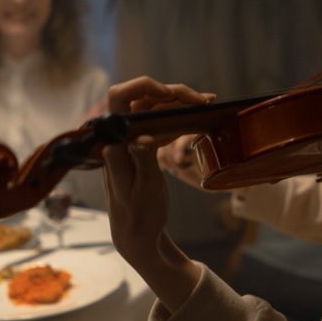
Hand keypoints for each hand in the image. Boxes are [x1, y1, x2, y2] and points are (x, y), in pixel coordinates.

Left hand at [102, 76, 212, 258]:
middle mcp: (121, 136)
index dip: (142, 87)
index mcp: (115, 144)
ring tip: (206, 102)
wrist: (137, 233)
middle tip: (201, 100)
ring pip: (154, 109)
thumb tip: (141, 138)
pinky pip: (161, 123)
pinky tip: (198, 114)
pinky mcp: (144, 146)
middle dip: (172, 94)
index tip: (168, 93)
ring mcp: (132, 140)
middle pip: (143, 99)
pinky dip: (179, 117)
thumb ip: (142, 160)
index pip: (119, 99)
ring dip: (179, 103)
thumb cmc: (139, 215)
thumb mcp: (145, 189)